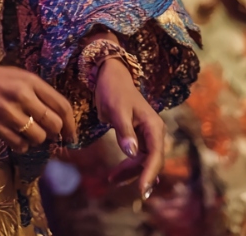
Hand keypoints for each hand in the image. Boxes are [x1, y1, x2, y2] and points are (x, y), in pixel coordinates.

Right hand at [0, 60, 76, 152]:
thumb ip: (36, 94)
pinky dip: (20, 145)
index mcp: (29, 80)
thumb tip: (57, 121)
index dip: (71, 124)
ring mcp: (8, 111)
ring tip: (24, 132)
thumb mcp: (14, 77)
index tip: (71, 135)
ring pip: (38, 137)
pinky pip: (20, 145)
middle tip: (46, 134)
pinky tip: (12, 135)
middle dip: (54, 134)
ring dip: (35, 140)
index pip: (61, 105)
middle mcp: (21, 94)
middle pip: (53, 124)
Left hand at [94, 57, 165, 198]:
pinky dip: (126, 166)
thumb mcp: (116, 110)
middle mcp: (154, 132)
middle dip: (139, 176)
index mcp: (153, 126)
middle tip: (126, 188)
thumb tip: (132, 153)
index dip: (149, 173)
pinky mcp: (138, 137)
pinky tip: (115, 176)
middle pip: (151, 161)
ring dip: (129, 173)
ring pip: (142, 162)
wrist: (110, 76)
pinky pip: (135, 157)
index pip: (156, 155)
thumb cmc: (114, 90)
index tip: (142, 190)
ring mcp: (147, 136)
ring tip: (111, 180)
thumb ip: (125, 131)